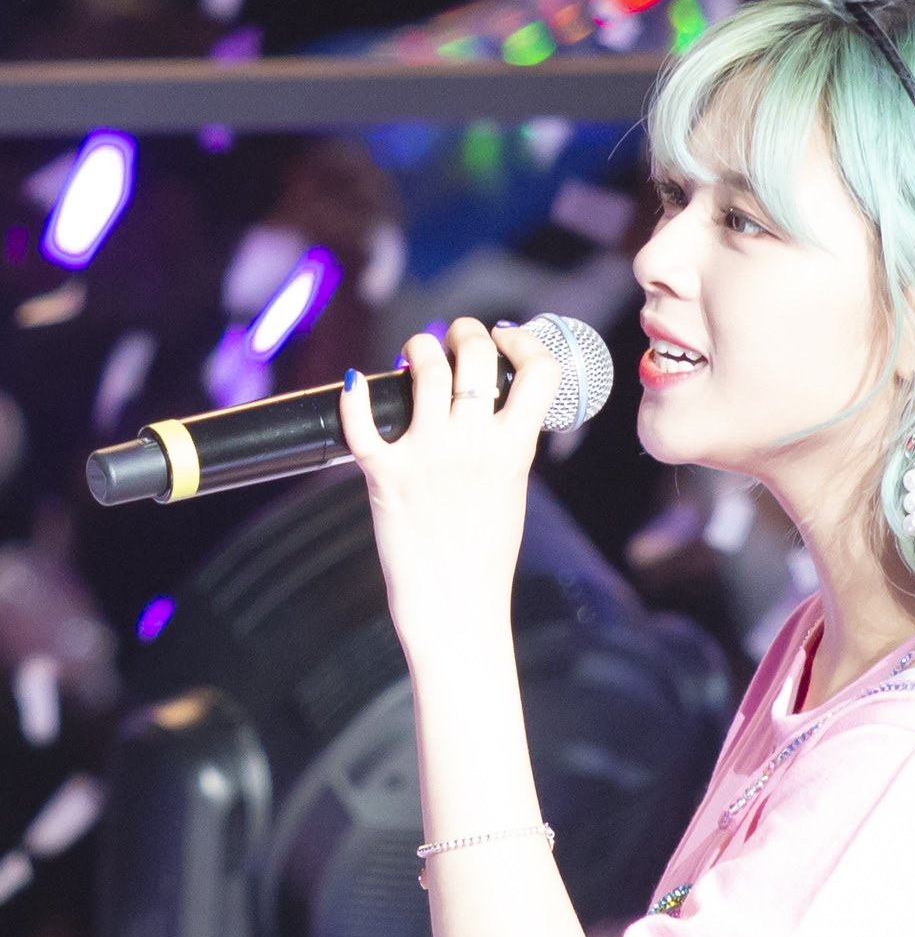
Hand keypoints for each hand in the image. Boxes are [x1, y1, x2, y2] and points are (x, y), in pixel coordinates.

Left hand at [337, 317, 561, 650]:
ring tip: (416, 357)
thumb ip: (506, 443)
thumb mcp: (512, 489)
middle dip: (468, 332)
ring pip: (424, 367)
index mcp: (515, 449)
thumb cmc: (485, 554)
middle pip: (476, 354)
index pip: (539, 371)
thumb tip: (491, 402)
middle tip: (458, 340)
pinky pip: (362, 419)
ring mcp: (428, 456)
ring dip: (419, 349)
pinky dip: (354, 397)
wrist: (456, 605)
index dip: (526, 343)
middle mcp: (473, 444)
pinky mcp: (386, 474)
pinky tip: (356, 386)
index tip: (510, 340)